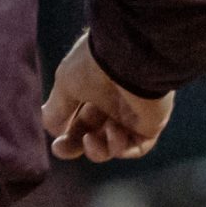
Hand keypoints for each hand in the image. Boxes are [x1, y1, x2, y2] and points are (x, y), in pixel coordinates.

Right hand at [42, 36, 174, 163]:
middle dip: (76, 146)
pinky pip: (135, 147)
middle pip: (94, 136)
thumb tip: (54, 131)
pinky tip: (112, 132)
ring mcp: (134, 115)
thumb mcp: (65, 84)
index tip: (56, 143)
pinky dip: (119, 147)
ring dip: (97, 150)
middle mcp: (114, 103)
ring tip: (91, 138)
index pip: (79, 120)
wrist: (130, 56)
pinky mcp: (151, 124)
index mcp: (94, 90)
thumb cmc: (96, 65)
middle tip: (61, 149)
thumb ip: (57, 109)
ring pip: (113, 147)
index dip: (65, 135)